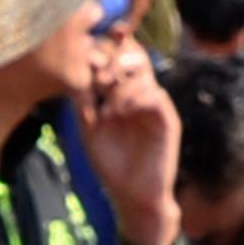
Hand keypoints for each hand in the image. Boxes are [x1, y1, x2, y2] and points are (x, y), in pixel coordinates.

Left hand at [78, 36, 180, 244]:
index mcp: (122, 91)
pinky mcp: (167, 119)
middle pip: (133, 54)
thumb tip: (76, 71)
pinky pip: (154, 95)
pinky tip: (118, 113)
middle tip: (98, 76)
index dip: (106, 47)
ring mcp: (155, 104)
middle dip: (113, 58)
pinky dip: (134, 98)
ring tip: (106, 105)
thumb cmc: (112, 164)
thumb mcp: (89, 129)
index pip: (118, 55)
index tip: (88, 56)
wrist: (133, 197)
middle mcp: (140, 92)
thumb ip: (83, 101)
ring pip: (143, 71)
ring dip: (120, 82)